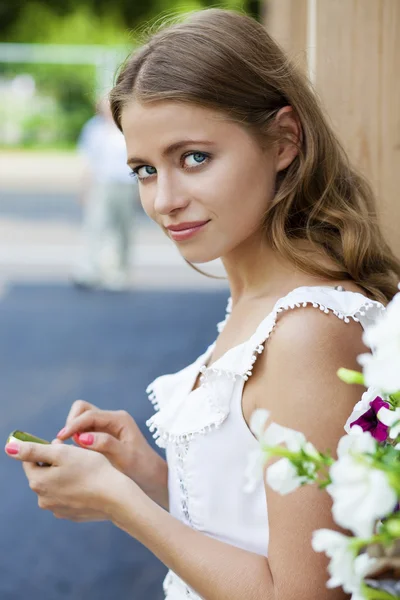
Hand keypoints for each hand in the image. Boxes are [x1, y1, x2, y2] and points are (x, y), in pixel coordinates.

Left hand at [4, 438, 127, 521]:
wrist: (116, 497)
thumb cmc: (91, 469)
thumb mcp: (62, 453)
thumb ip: (33, 450)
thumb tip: (9, 447)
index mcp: (38, 482)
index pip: (30, 460)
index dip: (46, 448)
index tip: (63, 444)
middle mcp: (43, 499)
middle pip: (43, 473)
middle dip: (56, 462)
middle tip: (77, 455)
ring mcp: (57, 509)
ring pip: (56, 485)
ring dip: (65, 475)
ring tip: (85, 469)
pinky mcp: (71, 515)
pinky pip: (68, 496)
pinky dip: (75, 488)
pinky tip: (89, 484)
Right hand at [56, 400, 166, 503]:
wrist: (152, 478)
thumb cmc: (141, 468)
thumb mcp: (125, 457)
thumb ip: (105, 445)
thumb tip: (82, 437)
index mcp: (119, 419)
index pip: (90, 414)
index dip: (73, 425)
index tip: (60, 438)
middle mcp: (112, 419)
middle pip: (83, 410)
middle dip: (72, 423)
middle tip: (65, 443)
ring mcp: (107, 427)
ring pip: (82, 420)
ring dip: (73, 431)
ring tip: (69, 450)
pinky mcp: (102, 436)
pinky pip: (84, 431)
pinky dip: (76, 439)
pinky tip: (75, 454)